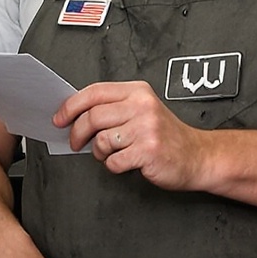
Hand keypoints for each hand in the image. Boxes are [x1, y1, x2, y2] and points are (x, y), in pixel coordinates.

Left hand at [54, 79, 210, 190]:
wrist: (198, 156)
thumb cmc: (166, 135)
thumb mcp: (142, 110)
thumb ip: (114, 107)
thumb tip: (74, 114)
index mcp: (137, 92)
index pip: (94, 92)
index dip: (71, 106)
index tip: (59, 118)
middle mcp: (142, 106)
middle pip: (92, 116)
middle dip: (77, 133)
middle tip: (76, 142)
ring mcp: (146, 129)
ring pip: (101, 140)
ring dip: (99, 152)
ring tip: (110, 153)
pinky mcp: (148, 151)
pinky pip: (114, 161)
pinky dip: (114, 165)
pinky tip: (126, 162)